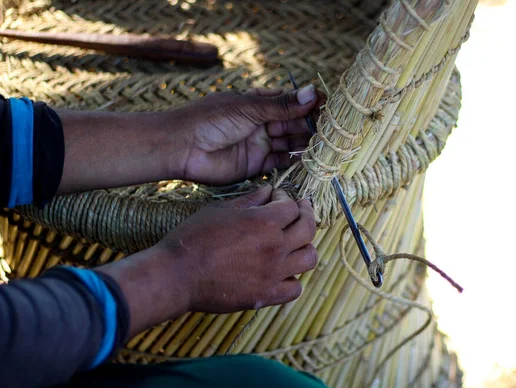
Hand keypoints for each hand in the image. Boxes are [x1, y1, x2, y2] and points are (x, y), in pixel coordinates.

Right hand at [102, 185, 317, 335]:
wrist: (177, 275)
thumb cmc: (193, 238)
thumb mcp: (220, 210)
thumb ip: (249, 200)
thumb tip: (269, 191)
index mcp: (264, 222)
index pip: (293, 207)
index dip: (287, 199)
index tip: (278, 198)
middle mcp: (275, 247)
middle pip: (308, 229)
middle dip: (306, 215)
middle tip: (300, 212)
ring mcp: (273, 274)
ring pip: (310, 258)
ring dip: (305, 246)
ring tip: (295, 242)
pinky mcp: (266, 296)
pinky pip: (295, 289)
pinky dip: (294, 279)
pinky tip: (284, 272)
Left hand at [169, 86, 323, 184]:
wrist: (182, 148)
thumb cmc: (210, 120)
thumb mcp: (249, 108)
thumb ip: (282, 105)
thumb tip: (313, 93)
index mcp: (259, 103)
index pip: (292, 101)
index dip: (311, 104)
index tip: (330, 107)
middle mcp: (262, 123)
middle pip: (294, 123)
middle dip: (312, 126)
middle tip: (333, 130)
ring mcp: (259, 144)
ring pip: (290, 143)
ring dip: (306, 144)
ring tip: (326, 145)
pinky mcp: (256, 165)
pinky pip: (280, 163)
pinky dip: (295, 162)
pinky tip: (310, 160)